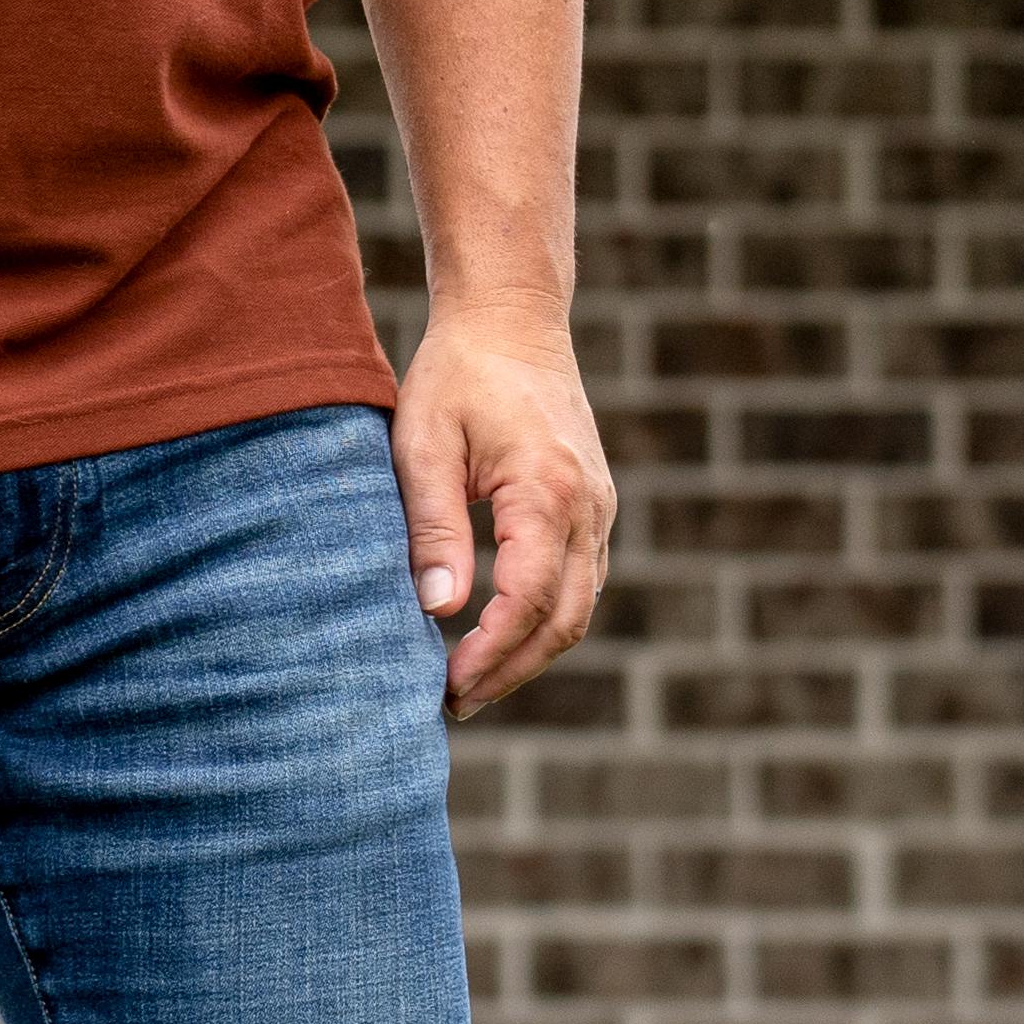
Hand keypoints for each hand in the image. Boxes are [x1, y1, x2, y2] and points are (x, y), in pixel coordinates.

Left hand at [396, 307, 614, 715]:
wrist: (512, 320)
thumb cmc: (457, 375)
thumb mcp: (424, 445)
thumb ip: (434, 528)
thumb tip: (437, 610)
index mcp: (548, 490)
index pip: (528, 599)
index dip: (490, 654)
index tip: (445, 688)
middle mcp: (589, 505)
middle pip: (565, 619)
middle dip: (512, 670)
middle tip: (455, 704)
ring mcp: (600, 507)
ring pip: (580, 607)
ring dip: (531, 652)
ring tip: (472, 682)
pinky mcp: (595, 506)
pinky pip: (581, 581)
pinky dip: (546, 619)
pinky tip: (500, 635)